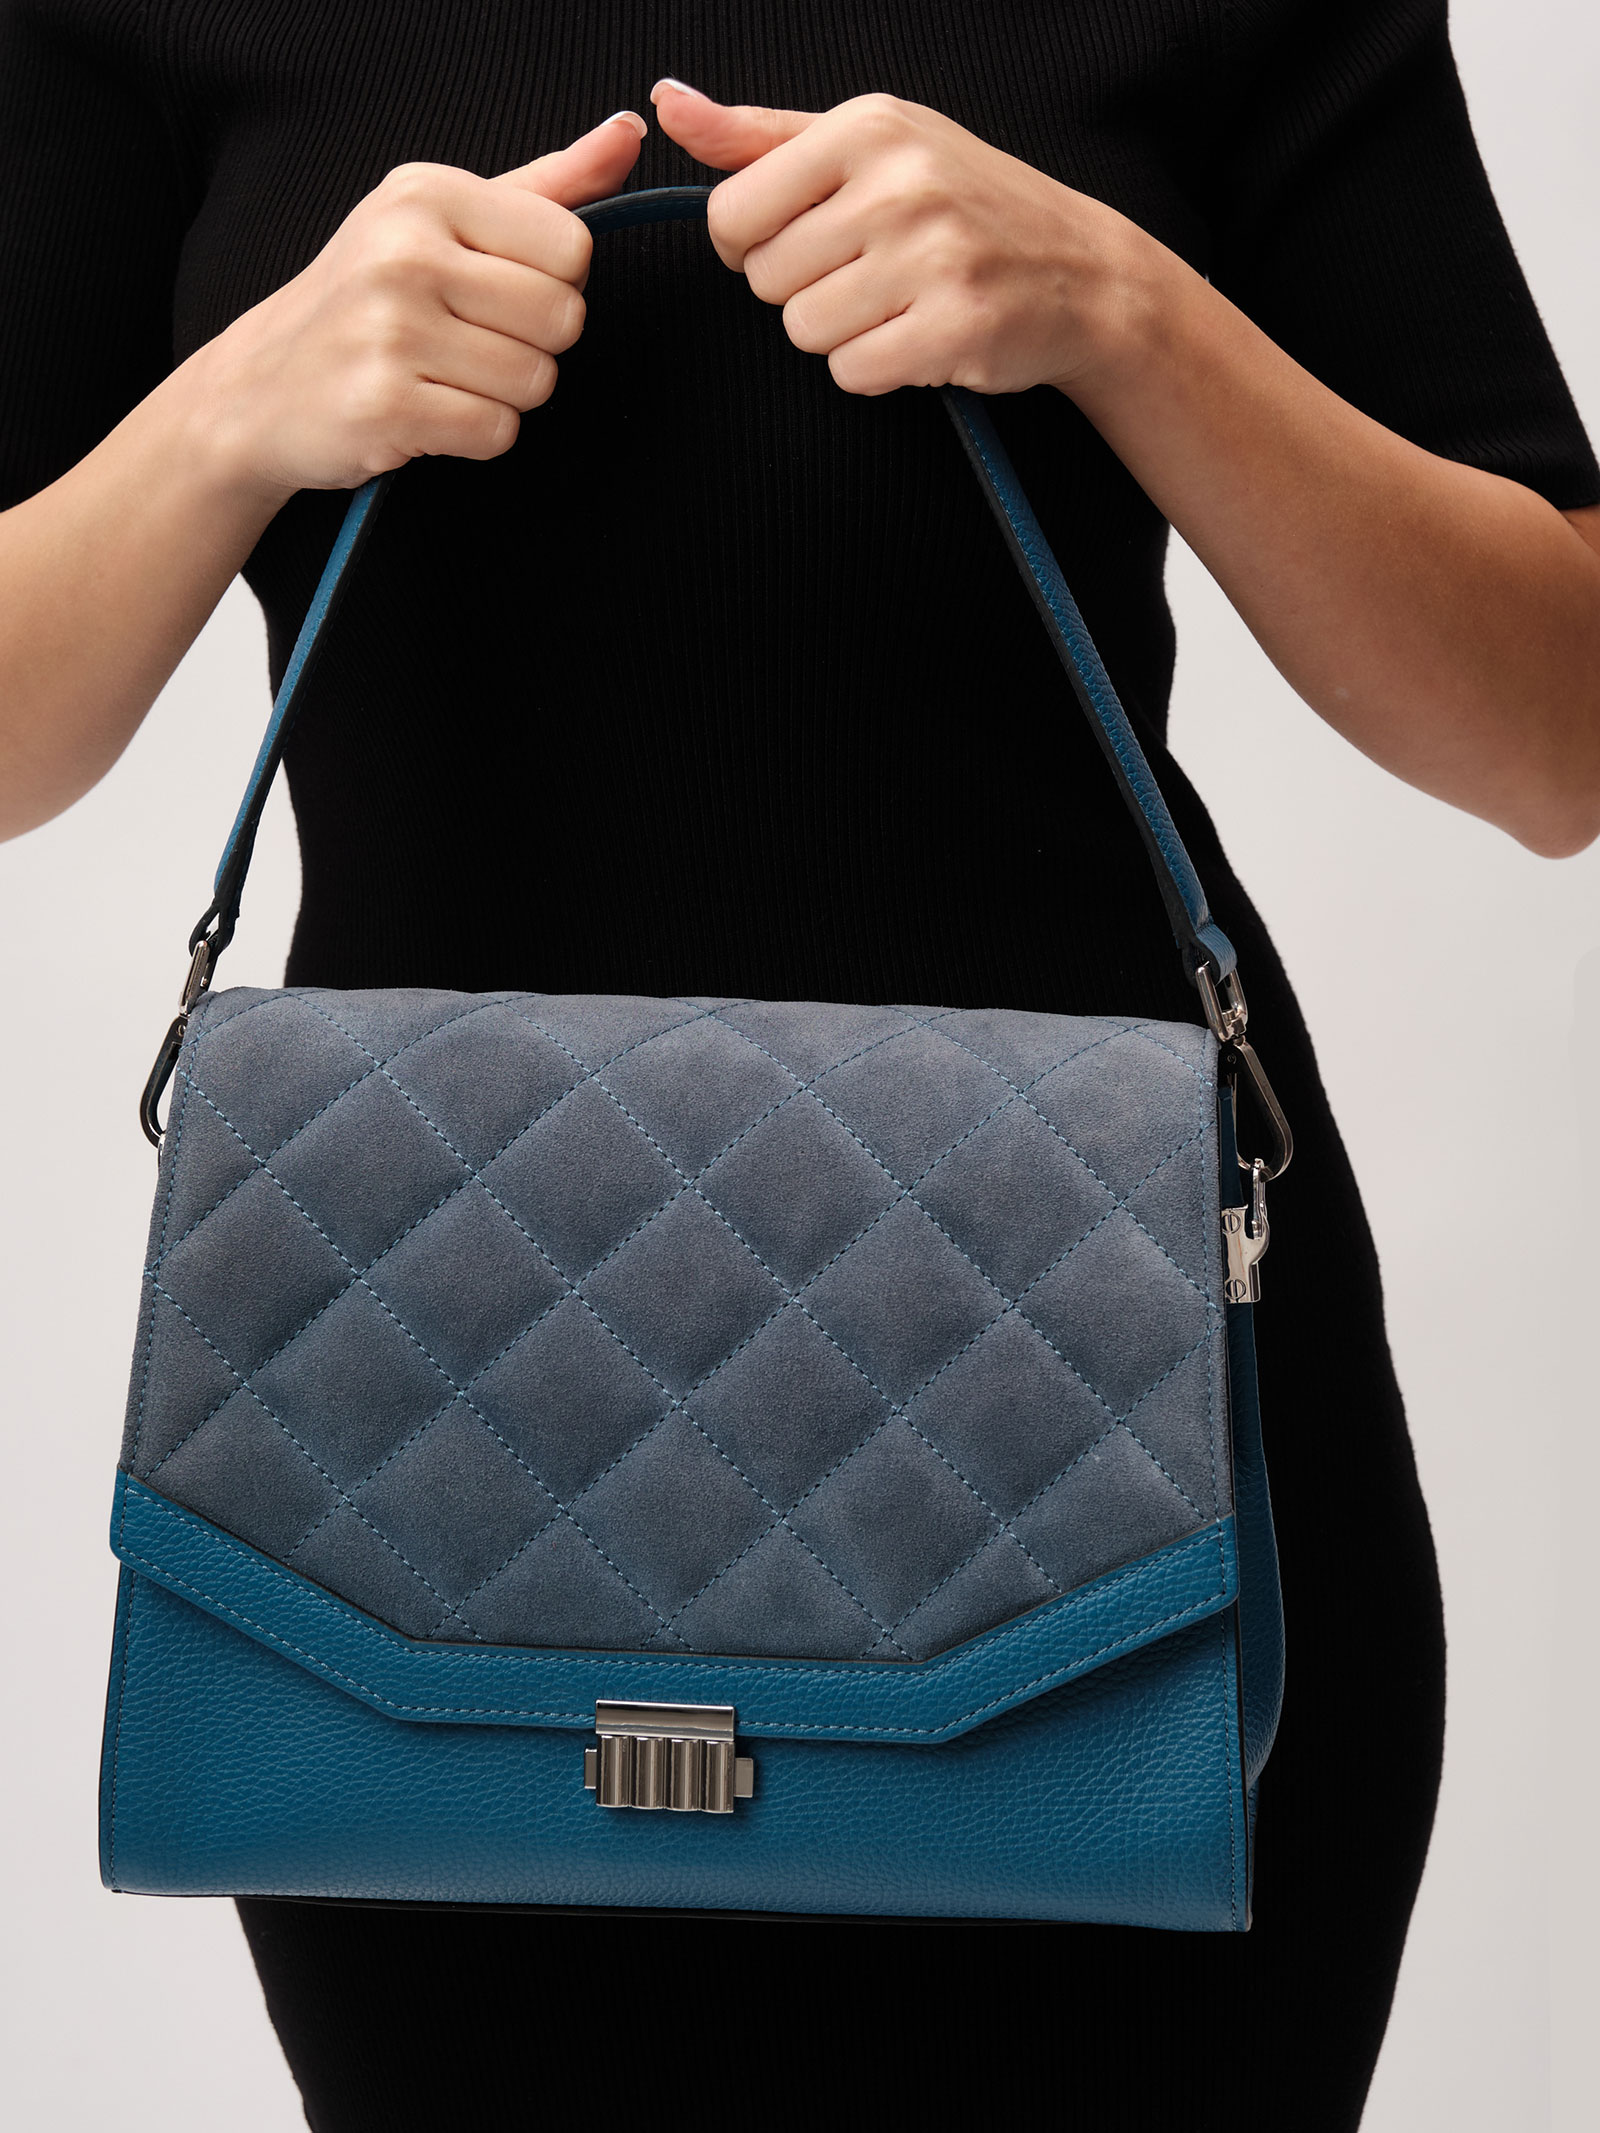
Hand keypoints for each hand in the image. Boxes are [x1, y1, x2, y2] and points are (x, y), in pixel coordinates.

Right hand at [187, 112, 646, 499]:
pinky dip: (475, 436)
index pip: (572, 248)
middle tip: (470, 343)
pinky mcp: (385, 406)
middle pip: (563, 318)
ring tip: (445, 377)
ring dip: (505, 396)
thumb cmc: (369, 300)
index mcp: (427, 194)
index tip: (497, 292)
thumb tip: (629, 134)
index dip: (553, 285)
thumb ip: (547, 186)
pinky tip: (428, 412)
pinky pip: (496, 432)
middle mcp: (405, 252)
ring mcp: (390, 330)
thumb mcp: (446, 220)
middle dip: (534, 346)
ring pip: (535, 381)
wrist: (262, 385)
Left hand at [651, 82, 1147, 398]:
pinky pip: (853, 372)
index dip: (750, 246)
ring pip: (804, 330)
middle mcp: (899, 184)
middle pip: (766, 281)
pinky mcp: (953, 327)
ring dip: (840, 333)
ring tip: (896, 302)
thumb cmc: (963, 203)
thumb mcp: (871, 144)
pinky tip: (917, 336)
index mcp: (866, 129)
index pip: (732, 214)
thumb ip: (760, 136)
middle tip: (866, 274)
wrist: (1080, 271)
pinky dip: (877, 367)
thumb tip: (668, 104)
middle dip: (803, 290)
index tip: (798, 242)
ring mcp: (931, 257)